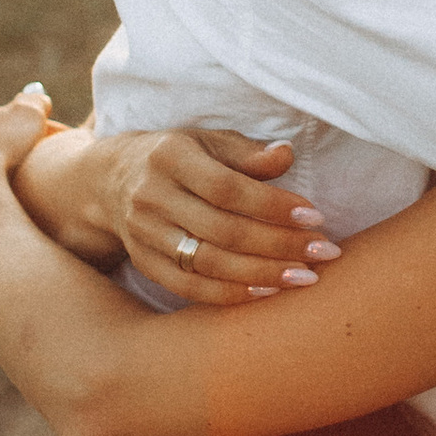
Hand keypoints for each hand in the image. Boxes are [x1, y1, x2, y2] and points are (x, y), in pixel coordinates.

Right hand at [24, 125, 341, 306]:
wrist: (111, 180)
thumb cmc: (179, 157)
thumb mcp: (208, 141)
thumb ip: (247, 153)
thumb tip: (286, 155)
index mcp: (170, 157)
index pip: (227, 188)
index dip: (273, 205)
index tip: (315, 217)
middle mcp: (151, 197)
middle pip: (221, 230)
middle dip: (278, 244)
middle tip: (325, 252)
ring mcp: (144, 235)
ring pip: (207, 264)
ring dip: (261, 275)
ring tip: (305, 278)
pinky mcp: (144, 263)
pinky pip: (189, 288)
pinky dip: (229, 295)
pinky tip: (267, 294)